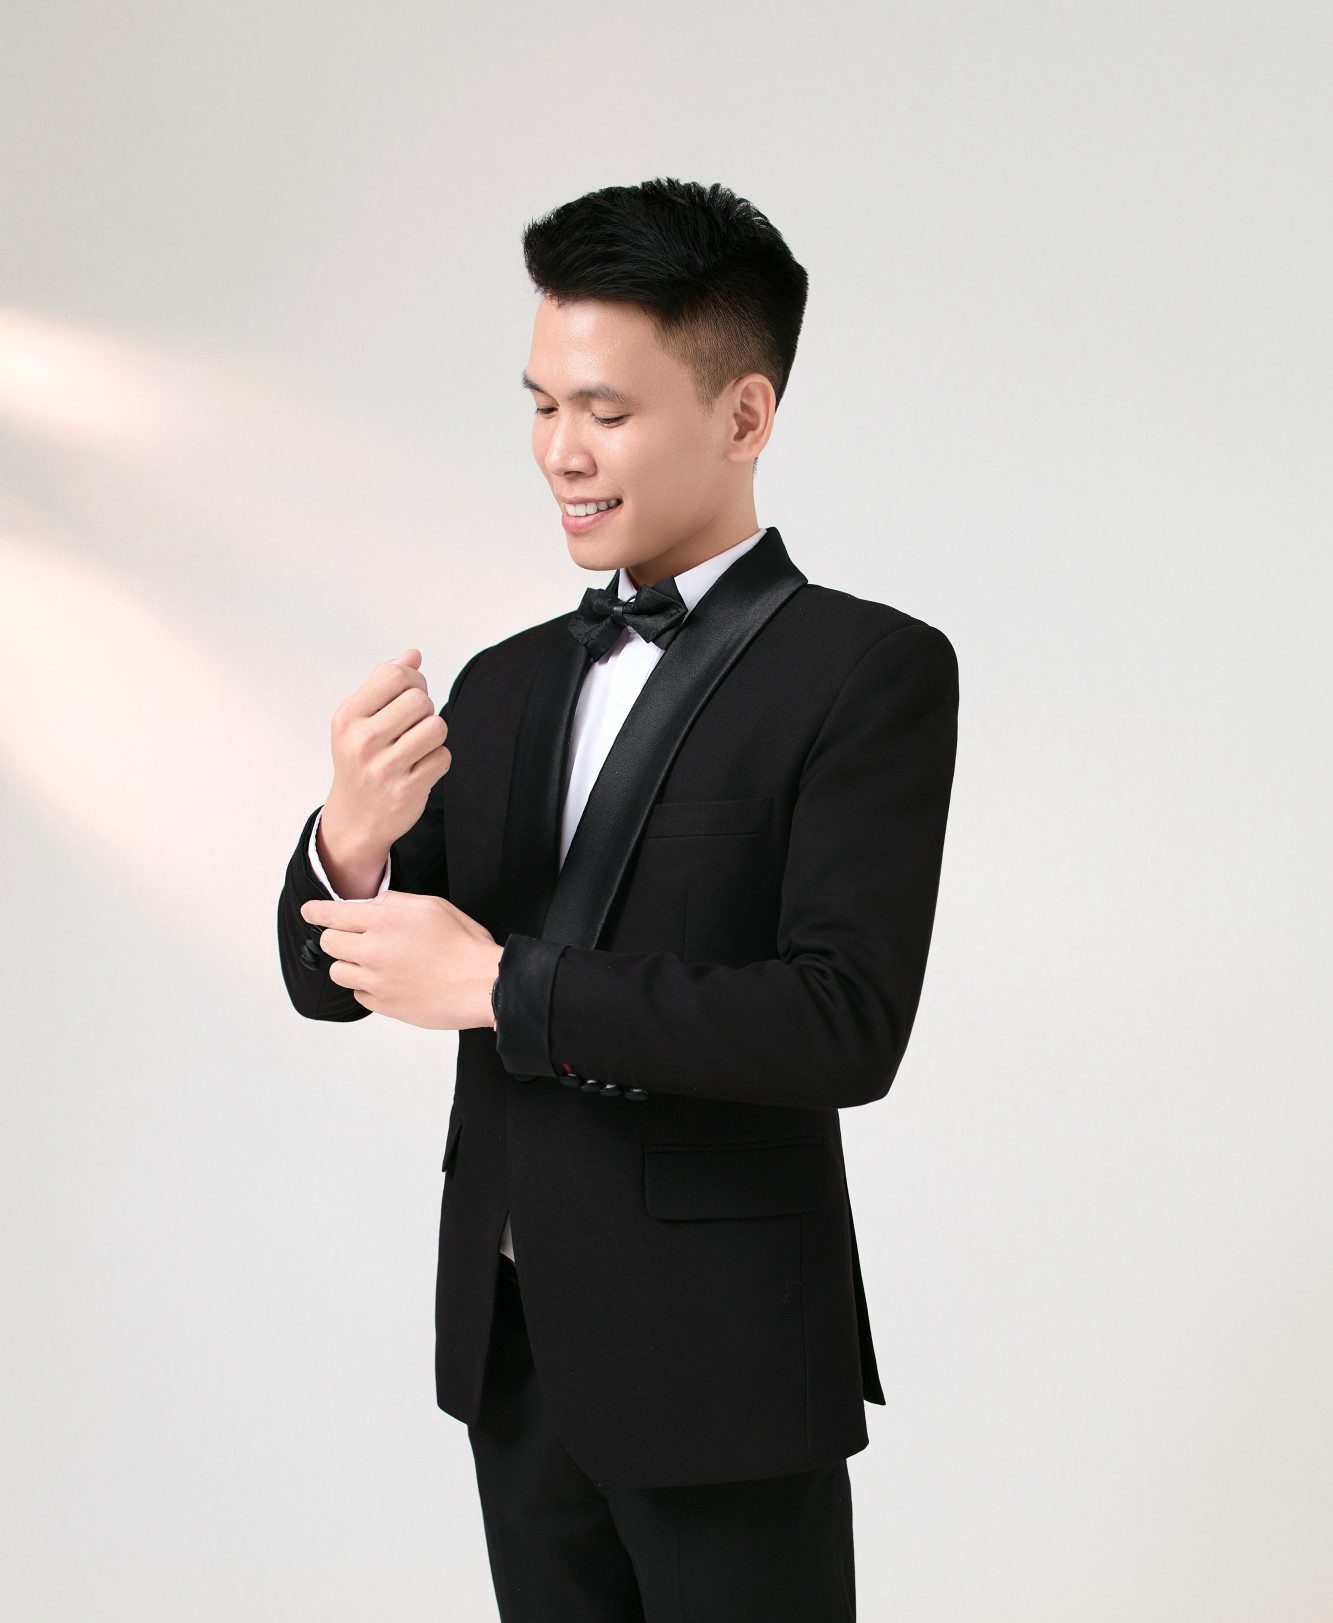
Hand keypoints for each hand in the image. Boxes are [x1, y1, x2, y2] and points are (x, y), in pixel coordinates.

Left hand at [298, 891, 503, 1029]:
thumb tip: (374, 904)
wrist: (482, 985)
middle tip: (353, 938)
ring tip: (372, 961)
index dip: (315, 912)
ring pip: (338, 971)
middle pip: (328, 943)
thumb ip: (396, 902)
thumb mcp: (433, 906)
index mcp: (385, 920)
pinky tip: (389, 981)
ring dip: (349, 964)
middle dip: (337, 937)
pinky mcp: (384, 1005)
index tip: (309, 912)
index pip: (332, 914)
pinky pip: (358, 995)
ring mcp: (376, 981)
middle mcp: (374, 950)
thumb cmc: (464, 945)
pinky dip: (367, 987)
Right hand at [322, 648, 450, 859]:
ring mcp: (384, 768)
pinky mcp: (407, 790)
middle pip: (420, 699)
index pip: (395, 676)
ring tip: (417, 746)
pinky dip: (438, 760)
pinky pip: (443, 757)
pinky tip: (420, 768)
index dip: (413, 680)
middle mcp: (362, 741)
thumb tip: (413, 655)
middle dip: (424, 710)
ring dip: (434, 735)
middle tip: (412, 726)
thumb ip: (384, 683)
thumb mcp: (359, 720)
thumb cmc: (360, 760)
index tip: (410, 696)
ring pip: (436, 727)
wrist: (355, 818)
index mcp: (348, 718)